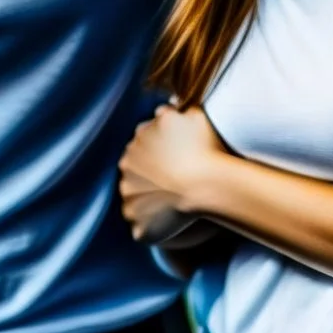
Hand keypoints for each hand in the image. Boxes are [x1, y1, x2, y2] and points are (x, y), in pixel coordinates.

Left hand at [119, 106, 225, 241]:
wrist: (206, 182)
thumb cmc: (205, 147)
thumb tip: (167, 106)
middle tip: (178, 185)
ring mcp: (128, 193)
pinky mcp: (134, 220)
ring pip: (137, 197)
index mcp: (139, 138)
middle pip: (137, 171)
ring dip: (150, 201)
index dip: (162, 155)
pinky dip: (155, 226)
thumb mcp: (193, 115)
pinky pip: (143, 226)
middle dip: (152, 177)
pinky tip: (173, 226)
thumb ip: (176, 110)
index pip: (145, 145)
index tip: (178, 163)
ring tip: (176, 207)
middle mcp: (127, 163)